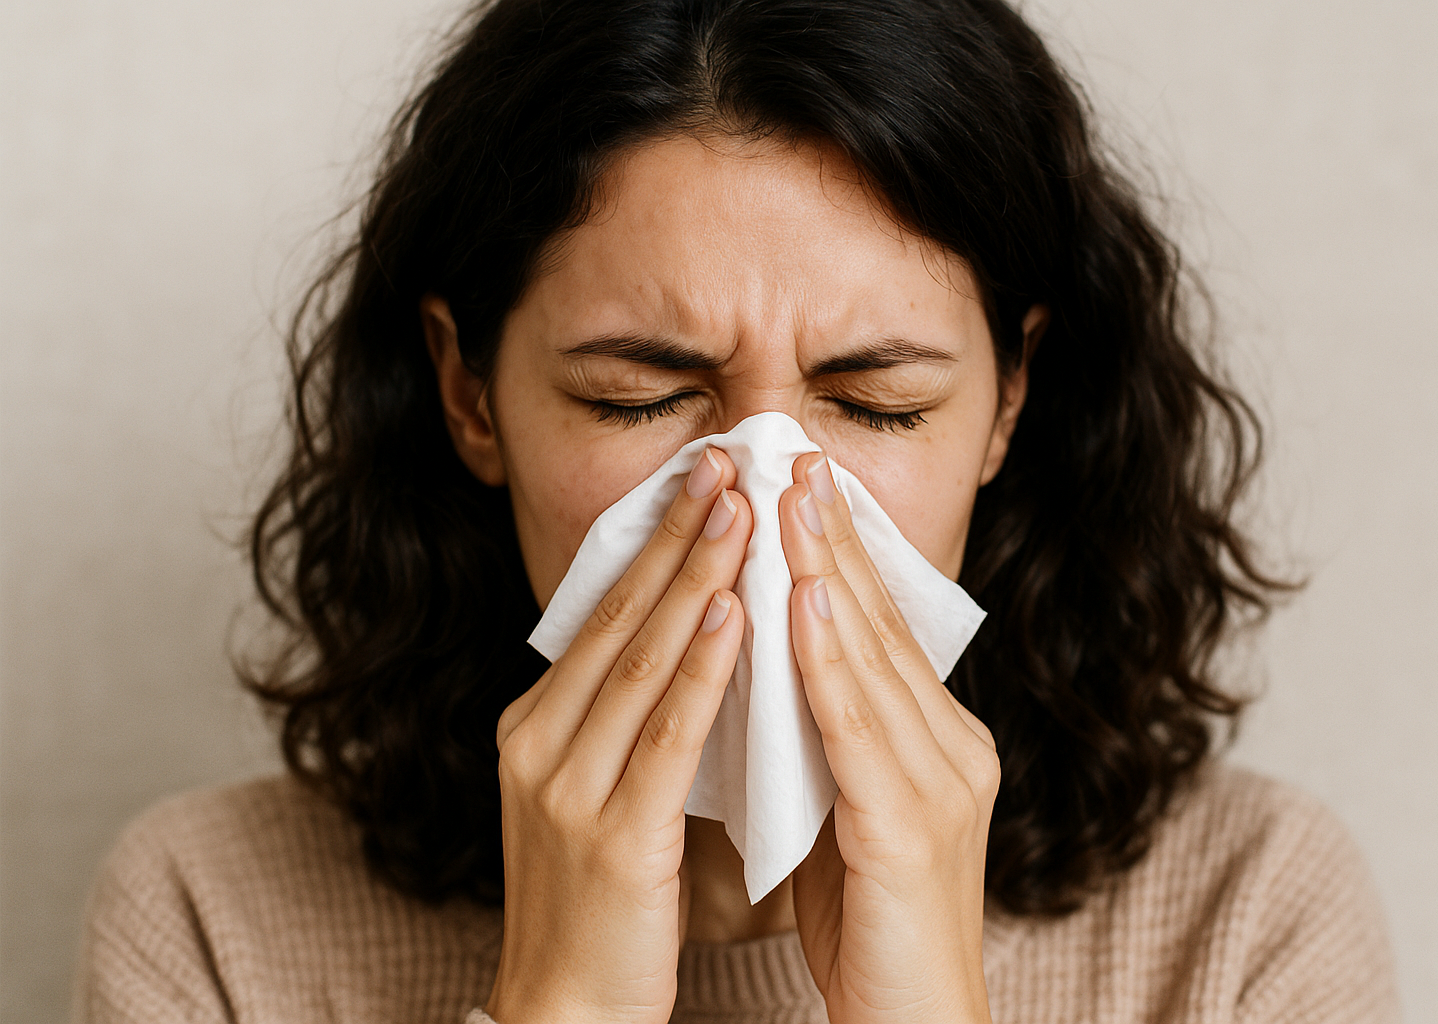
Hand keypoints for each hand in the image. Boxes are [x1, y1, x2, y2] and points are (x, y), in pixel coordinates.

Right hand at [484, 448, 751, 1023]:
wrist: (565, 1013)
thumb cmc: (601, 903)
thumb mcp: (599, 793)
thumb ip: (627, 721)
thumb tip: (690, 642)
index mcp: (538, 727)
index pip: (602, 615)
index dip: (654, 541)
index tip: (703, 478)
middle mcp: (540, 743)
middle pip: (619, 618)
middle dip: (677, 534)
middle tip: (726, 461)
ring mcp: (567, 787)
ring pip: (643, 661)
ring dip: (697, 577)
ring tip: (742, 510)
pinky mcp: (612, 835)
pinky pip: (666, 734)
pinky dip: (704, 668)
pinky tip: (738, 614)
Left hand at [779, 454, 998, 1023]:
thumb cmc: (869, 926)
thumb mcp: (843, 809)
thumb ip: (825, 739)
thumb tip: (769, 669)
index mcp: (936, 742)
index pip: (878, 629)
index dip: (838, 553)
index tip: (796, 486)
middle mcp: (952, 747)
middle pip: (881, 623)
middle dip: (832, 537)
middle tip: (791, 456)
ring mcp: (942, 783)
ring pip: (872, 658)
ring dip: (827, 572)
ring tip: (788, 500)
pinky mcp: (913, 825)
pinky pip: (861, 727)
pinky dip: (830, 659)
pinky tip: (804, 601)